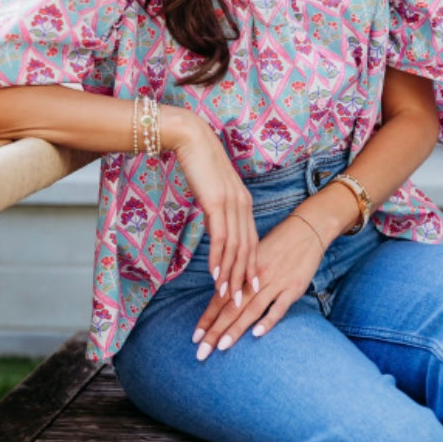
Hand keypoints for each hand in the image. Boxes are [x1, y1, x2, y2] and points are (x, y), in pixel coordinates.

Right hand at [165, 107, 258, 304]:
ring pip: (235, 248)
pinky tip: (215, 275)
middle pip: (247, 249)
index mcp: (243, 202)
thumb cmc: (198, 162)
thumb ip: (217, 208)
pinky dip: (218, 258)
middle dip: (245, 278)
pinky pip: (220, 237)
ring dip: (231, 275)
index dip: (252, 266)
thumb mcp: (212, 189)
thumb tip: (214, 225)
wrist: (191, 138)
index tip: (252, 287)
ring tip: (227, 297)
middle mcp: (243, 205)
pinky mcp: (217, 202)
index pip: (251, 241)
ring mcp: (231, 204)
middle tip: (244, 303)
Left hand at [191, 212, 326, 359]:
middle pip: (231, 308)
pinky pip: (280, 307)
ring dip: (235, 329)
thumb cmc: (278, 243)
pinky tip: (256, 333)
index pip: (220, 298)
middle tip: (201, 352)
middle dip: (215, 331)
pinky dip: (268, 320)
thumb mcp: (254, 255)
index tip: (195, 337)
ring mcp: (275, 283)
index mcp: (243, 270)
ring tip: (221, 346)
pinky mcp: (294, 288)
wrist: (307, 229)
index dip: (207, 318)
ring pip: (251, 309)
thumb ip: (240, 275)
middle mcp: (255, 278)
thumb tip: (223, 296)